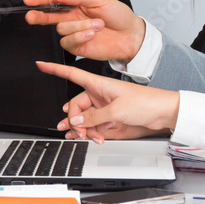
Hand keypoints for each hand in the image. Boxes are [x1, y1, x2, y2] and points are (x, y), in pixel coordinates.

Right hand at [24, 0, 145, 61]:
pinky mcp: (78, 46)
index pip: (54, 0)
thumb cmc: (118, 15)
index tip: (28, 0)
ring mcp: (74, 33)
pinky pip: (68, 42)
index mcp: (76, 4)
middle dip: (39, 16)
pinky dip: (80, 36)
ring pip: (61, 29)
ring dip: (78, 26)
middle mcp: (72, 18)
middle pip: (48, 16)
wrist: (130, 35)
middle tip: (31, 16)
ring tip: (97, 25)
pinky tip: (92, 34)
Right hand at [36, 61, 179, 141]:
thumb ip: (93, 117)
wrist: (162, 112)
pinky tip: (93, 138)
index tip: (41, 64)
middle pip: (76, 106)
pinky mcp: (110, 116)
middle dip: (76, 120)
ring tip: (89, 138)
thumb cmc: (144, 102)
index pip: (72, 74)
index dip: (56, 69)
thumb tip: (74, 121)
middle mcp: (99, 94)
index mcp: (99, 84)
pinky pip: (94, 125)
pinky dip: (93, 132)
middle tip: (81, 132)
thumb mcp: (115, 110)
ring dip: (85, 129)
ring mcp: (104, 105)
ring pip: (84, 118)